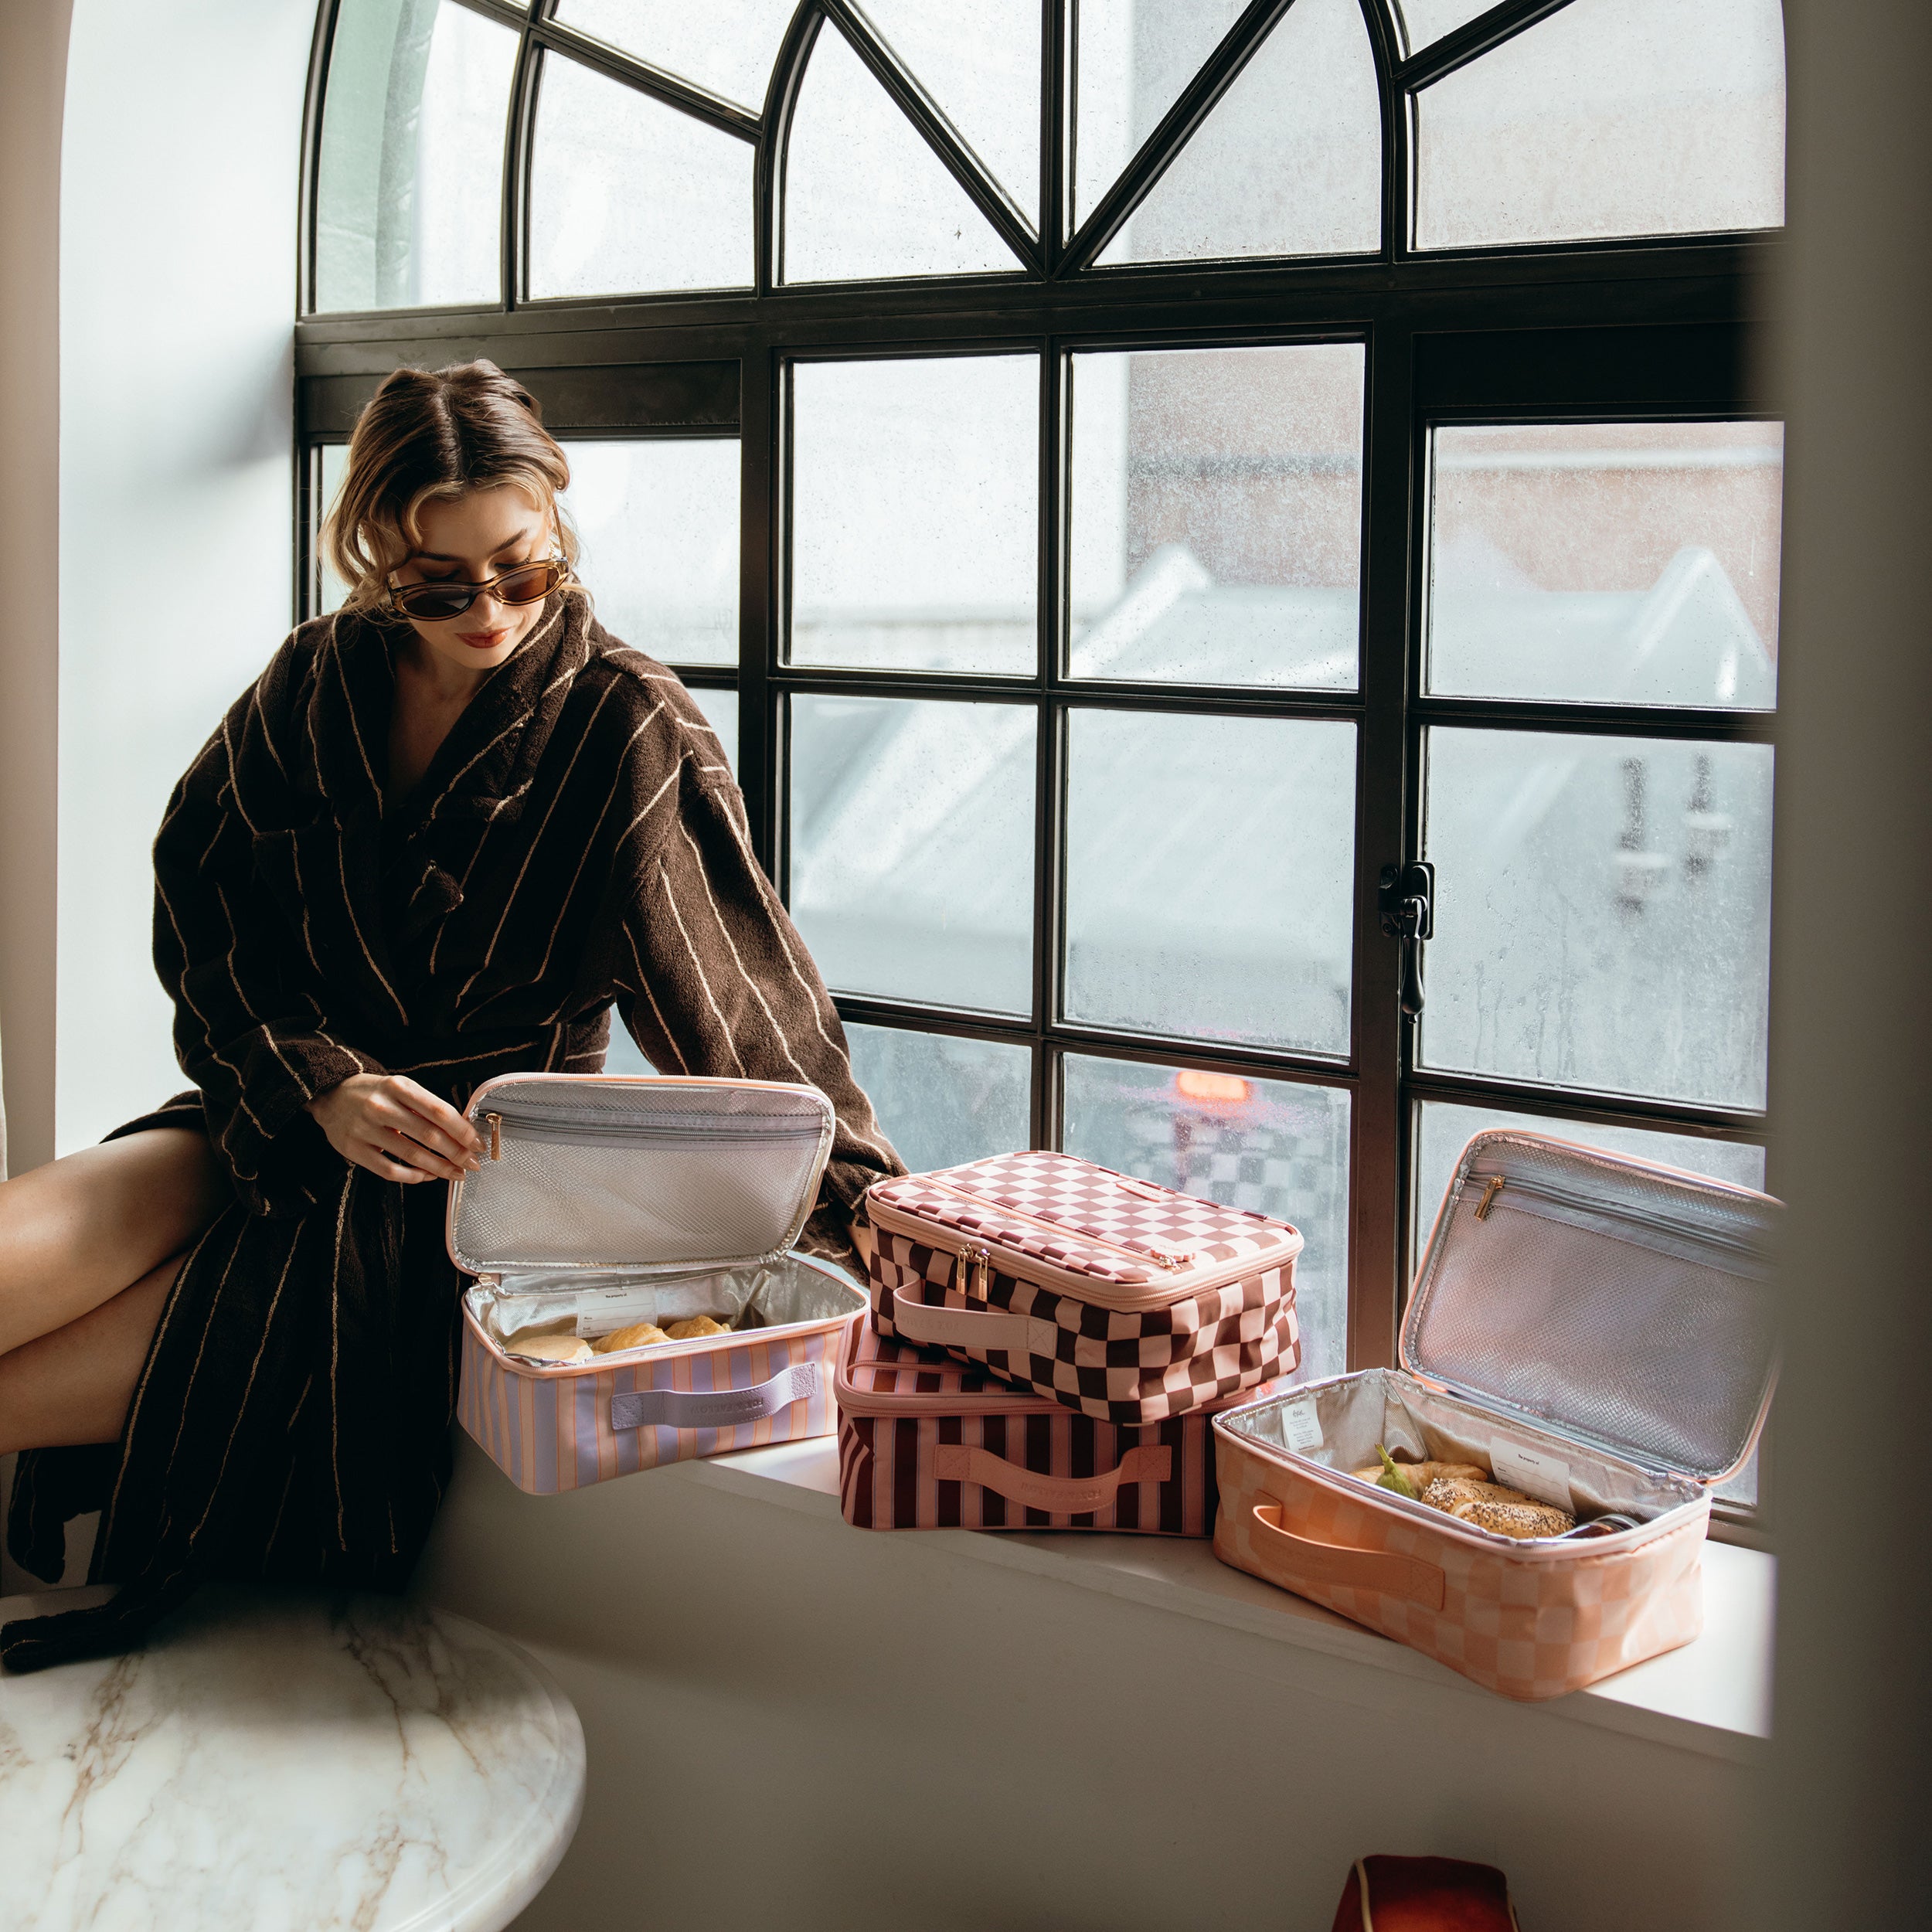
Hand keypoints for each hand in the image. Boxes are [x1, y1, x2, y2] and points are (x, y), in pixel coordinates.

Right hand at [306, 1073, 483, 1184]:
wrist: (330, 1095)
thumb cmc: (375, 1093)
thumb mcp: (402, 1088)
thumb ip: (428, 1106)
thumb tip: (463, 1130)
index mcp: (398, 1088)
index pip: (439, 1111)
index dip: (463, 1130)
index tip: (478, 1144)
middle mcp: (381, 1107)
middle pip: (429, 1136)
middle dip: (457, 1153)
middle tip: (473, 1164)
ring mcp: (365, 1130)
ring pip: (412, 1156)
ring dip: (440, 1169)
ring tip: (457, 1174)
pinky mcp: (354, 1150)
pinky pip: (390, 1170)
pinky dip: (413, 1176)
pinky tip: (427, 1176)